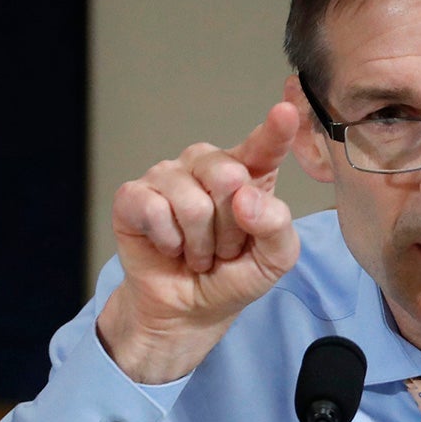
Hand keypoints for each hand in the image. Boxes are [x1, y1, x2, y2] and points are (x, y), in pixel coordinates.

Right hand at [98, 101, 301, 383]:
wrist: (188, 310)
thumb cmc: (233, 276)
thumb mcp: (274, 260)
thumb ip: (277, 227)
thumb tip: (245, 198)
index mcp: (249, 172)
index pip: (264, 145)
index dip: (276, 129)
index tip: (287, 111)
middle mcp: (208, 164)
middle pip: (227, 176)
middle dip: (230, 228)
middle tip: (224, 247)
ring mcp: (169, 175)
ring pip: (192, 201)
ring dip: (200, 243)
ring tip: (198, 252)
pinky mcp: (133, 195)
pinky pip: (154, 210)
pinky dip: (168, 242)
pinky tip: (169, 247)